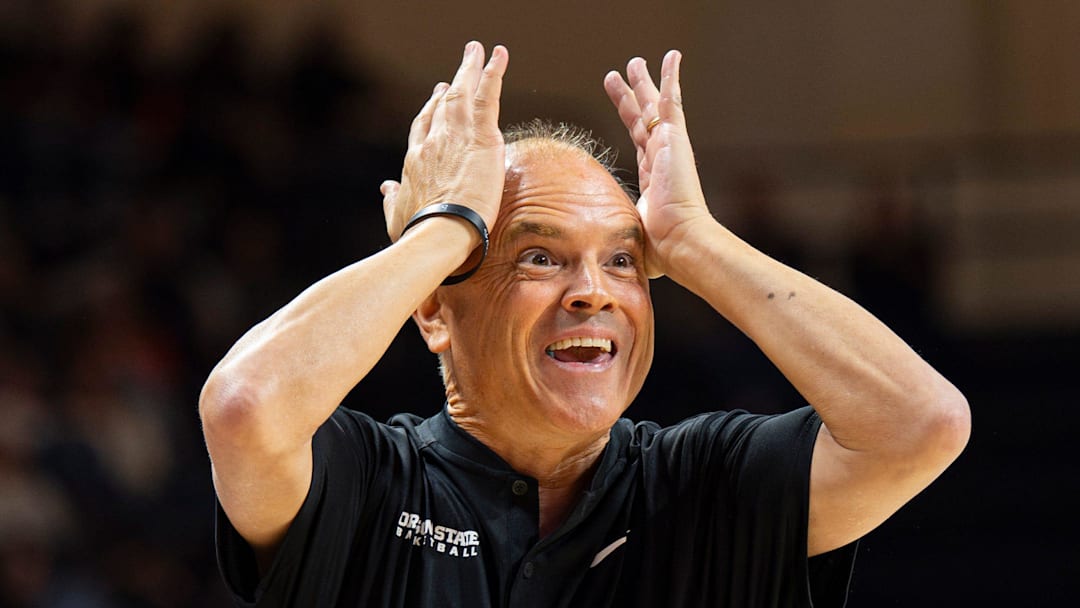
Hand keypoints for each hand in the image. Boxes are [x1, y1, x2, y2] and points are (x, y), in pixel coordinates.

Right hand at [382, 42, 508, 241]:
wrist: (437, 231)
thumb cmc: (418, 232)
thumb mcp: (397, 216)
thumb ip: (392, 199)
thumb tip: (385, 188)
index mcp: (415, 160)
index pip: (423, 127)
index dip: (430, 110)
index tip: (436, 97)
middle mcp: (432, 141)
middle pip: (441, 105)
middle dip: (449, 85)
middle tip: (456, 71)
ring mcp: (455, 135)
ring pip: (463, 93)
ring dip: (470, 68)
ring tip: (476, 50)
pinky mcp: (481, 137)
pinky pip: (488, 96)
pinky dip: (494, 73)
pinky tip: (499, 56)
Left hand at [604, 50, 710, 277]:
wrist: (682, 243)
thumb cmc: (662, 251)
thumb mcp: (632, 237)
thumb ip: (621, 237)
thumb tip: (605, 257)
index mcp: (655, 180)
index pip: (640, 143)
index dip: (630, 123)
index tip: (625, 107)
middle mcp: (662, 160)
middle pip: (643, 120)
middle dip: (631, 98)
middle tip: (620, 75)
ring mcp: (669, 149)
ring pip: (653, 107)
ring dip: (644, 83)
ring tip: (634, 61)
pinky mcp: (675, 141)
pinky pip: (672, 102)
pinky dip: (671, 78)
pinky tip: (671, 56)